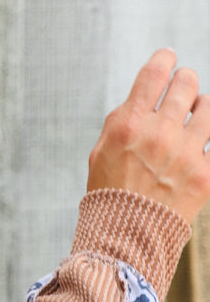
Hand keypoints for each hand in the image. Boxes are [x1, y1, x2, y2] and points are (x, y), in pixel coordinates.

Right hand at [87, 48, 209, 223]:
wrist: (123, 242)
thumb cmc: (109, 196)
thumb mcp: (101, 153)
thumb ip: (124, 120)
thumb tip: (147, 95)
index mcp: (130, 124)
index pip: (156, 72)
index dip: (165, 59)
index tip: (168, 59)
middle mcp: (160, 133)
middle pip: (186, 82)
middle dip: (184, 83)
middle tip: (181, 93)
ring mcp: (186, 154)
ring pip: (209, 106)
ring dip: (201, 107)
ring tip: (194, 118)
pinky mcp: (205, 175)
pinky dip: (208, 141)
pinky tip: (199, 144)